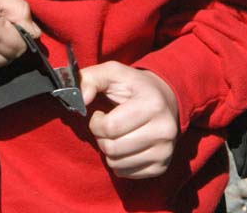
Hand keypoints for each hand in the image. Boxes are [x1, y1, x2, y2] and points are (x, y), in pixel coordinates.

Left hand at [80, 61, 178, 178]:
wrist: (166, 99)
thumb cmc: (134, 86)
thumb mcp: (113, 73)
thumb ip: (91, 79)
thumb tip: (80, 98)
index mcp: (153, 104)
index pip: (110, 128)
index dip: (96, 122)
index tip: (101, 114)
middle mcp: (164, 130)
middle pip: (112, 149)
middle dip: (101, 137)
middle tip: (107, 125)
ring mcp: (164, 151)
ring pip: (116, 164)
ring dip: (108, 150)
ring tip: (117, 134)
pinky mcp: (161, 167)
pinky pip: (125, 173)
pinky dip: (118, 161)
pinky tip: (125, 145)